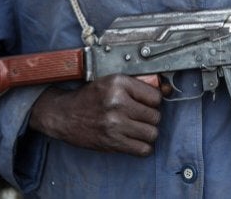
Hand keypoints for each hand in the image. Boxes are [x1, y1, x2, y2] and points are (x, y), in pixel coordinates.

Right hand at [29, 74, 163, 155]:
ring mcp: (115, 123)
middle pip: (155, 116)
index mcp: (118, 83)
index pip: (156, 96)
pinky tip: (133, 139)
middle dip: (149, 118)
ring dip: (147, 133)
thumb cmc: (89, 97)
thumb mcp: (111, 82)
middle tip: (137, 116)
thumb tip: (168, 90)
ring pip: (152, 133)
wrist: (63, 114)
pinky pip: (143, 149)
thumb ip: (139, 85)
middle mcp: (117, 102)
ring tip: (135, 128)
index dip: (152, 101)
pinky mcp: (112, 141)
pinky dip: (142, 147)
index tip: (144, 103)